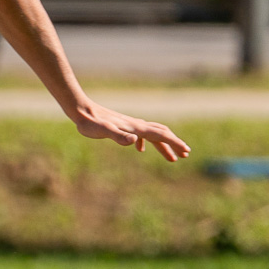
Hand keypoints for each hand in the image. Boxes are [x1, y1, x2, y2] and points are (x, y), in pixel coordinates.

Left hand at [71, 99, 190, 160]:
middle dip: (174, 144)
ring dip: (164, 145)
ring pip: (152, 134)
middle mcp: (136, 125)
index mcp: (136, 128)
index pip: (161, 136)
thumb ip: (118, 136)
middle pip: (161, 133)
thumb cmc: (91, 124)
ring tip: (171, 158)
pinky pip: (140, 134)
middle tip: (185, 155)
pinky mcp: (122, 126)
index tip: (187, 152)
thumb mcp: (103, 132)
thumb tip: (135, 141)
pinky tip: (141, 149)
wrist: (81, 110)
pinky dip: (147, 142)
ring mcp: (130, 125)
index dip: (175, 144)